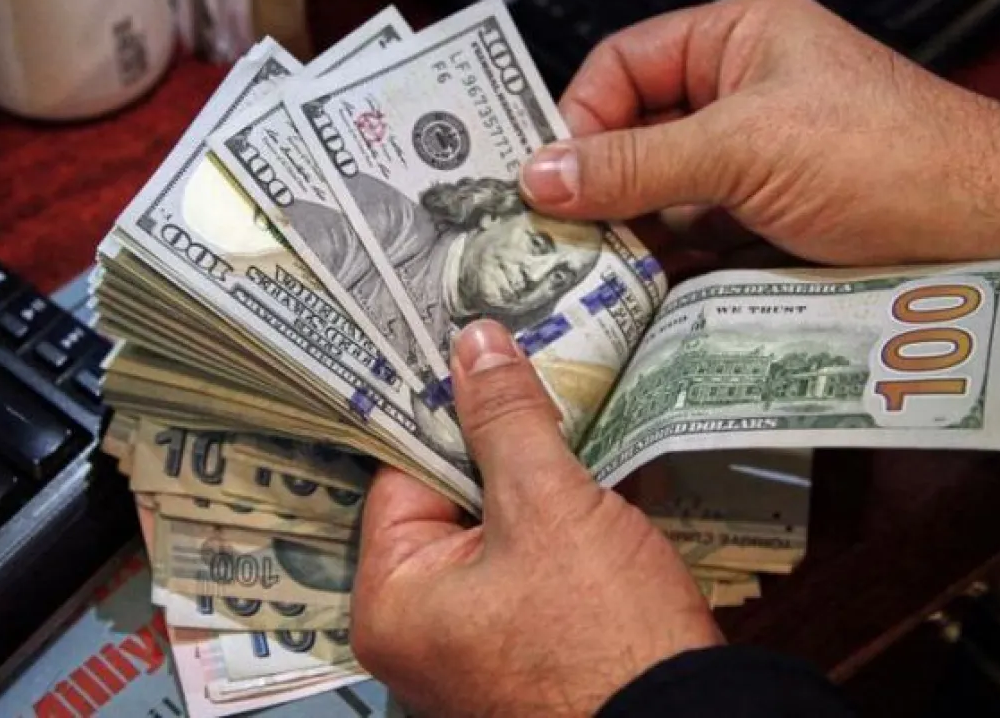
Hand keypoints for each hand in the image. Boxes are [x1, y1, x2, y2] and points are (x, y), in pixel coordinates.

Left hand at [352, 320, 721, 717]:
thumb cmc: (606, 641)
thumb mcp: (550, 506)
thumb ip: (506, 420)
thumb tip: (475, 345)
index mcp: (393, 604)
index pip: (404, 475)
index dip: (449, 414)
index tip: (483, 360)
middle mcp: (420, 635)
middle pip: (450, 503)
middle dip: (501, 449)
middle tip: (537, 384)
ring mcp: (476, 650)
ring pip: (499, 533)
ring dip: (540, 487)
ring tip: (576, 432)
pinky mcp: (530, 654)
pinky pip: (532, 571)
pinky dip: (563, 532)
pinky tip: (600, 493)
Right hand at [521, 0, 999, 264]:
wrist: (988, 234)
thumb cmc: (890, 155)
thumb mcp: (746, 147)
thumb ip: (638, 161)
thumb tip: (541, 174)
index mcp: (737, 40)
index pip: (624, 64)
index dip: (579, 115)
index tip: (546, 175)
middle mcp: (740, 95)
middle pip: (635, 134)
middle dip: (597, 184)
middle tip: (552, 236)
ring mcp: (755, 164)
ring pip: (663, 195)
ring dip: (630, 233)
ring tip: (592, 274)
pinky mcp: (769, 225)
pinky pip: (697, 240)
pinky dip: (669, 266)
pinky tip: (641, 295)